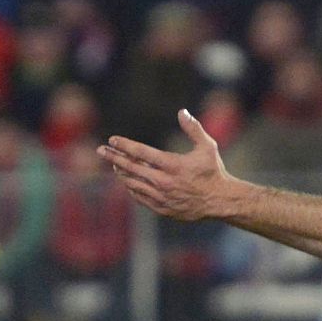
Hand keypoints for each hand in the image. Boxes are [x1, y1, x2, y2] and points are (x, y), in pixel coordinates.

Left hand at [99, 110, 234, 221]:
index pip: (141, 153)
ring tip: (114, 165)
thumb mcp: (208, 147)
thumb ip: (193, 128)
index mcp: (173, 165)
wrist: (220, 201)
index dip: (125, 145)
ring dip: (121, 173)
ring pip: (133, 184)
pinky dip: (131, 188)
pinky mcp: (163, 208)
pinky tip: (128, 181)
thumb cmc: (214, 172)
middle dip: (114, 157)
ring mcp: (162, 197)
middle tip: (101, 150)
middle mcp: (164, 182)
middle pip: (132, 168)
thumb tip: (182, 111)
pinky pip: (140, 197)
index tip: (113, 140)